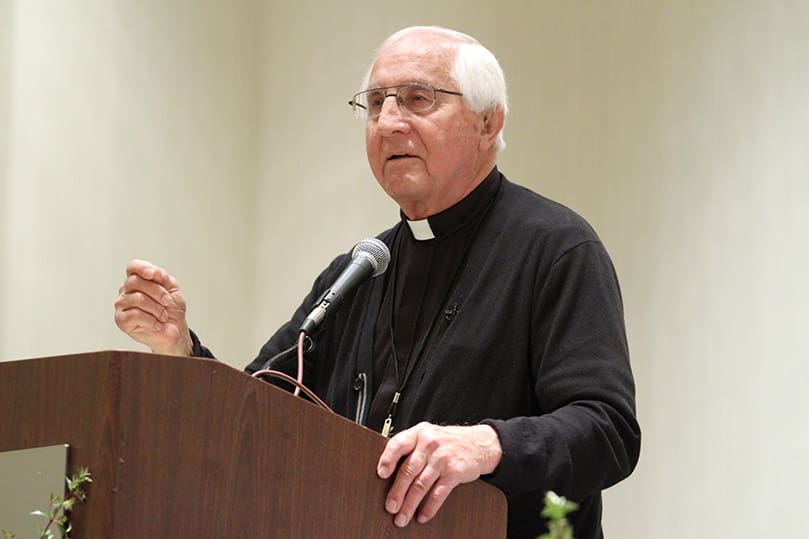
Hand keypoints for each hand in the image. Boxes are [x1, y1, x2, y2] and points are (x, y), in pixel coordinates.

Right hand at [114, 259, 192, 355]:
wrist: (176, 331)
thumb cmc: (172, 311)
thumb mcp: (172, 289)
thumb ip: (162, 277)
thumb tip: (153, 272)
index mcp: (138, 281)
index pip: (133, 267)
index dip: (142, 268)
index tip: (154, 274)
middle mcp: (127, 292)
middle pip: (135, 281)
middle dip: (157, 292)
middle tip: (167, 301)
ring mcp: (122, 306)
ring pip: (137, 298)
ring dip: (157, 308)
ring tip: (162, 315)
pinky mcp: (121, 321)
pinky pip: (135, 315)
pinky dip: (151, 320)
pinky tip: (156, 324)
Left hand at [376, 422, 501, 527]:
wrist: (479, 443)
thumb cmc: (447, 442)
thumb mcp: (428, 436)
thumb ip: (410, 448)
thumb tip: (386, 471)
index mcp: (419, 433)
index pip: (398, 444)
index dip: (388, 459)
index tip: (381, 474)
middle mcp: (430, 444)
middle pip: (409, 470)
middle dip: (397, 492)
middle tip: (390, 507)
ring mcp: (443, 458)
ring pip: (421, 485)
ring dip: (410, 504)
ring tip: (402, 517)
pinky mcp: (455, 472)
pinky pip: (438, 493)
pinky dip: (429, 507)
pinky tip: (423, 515)